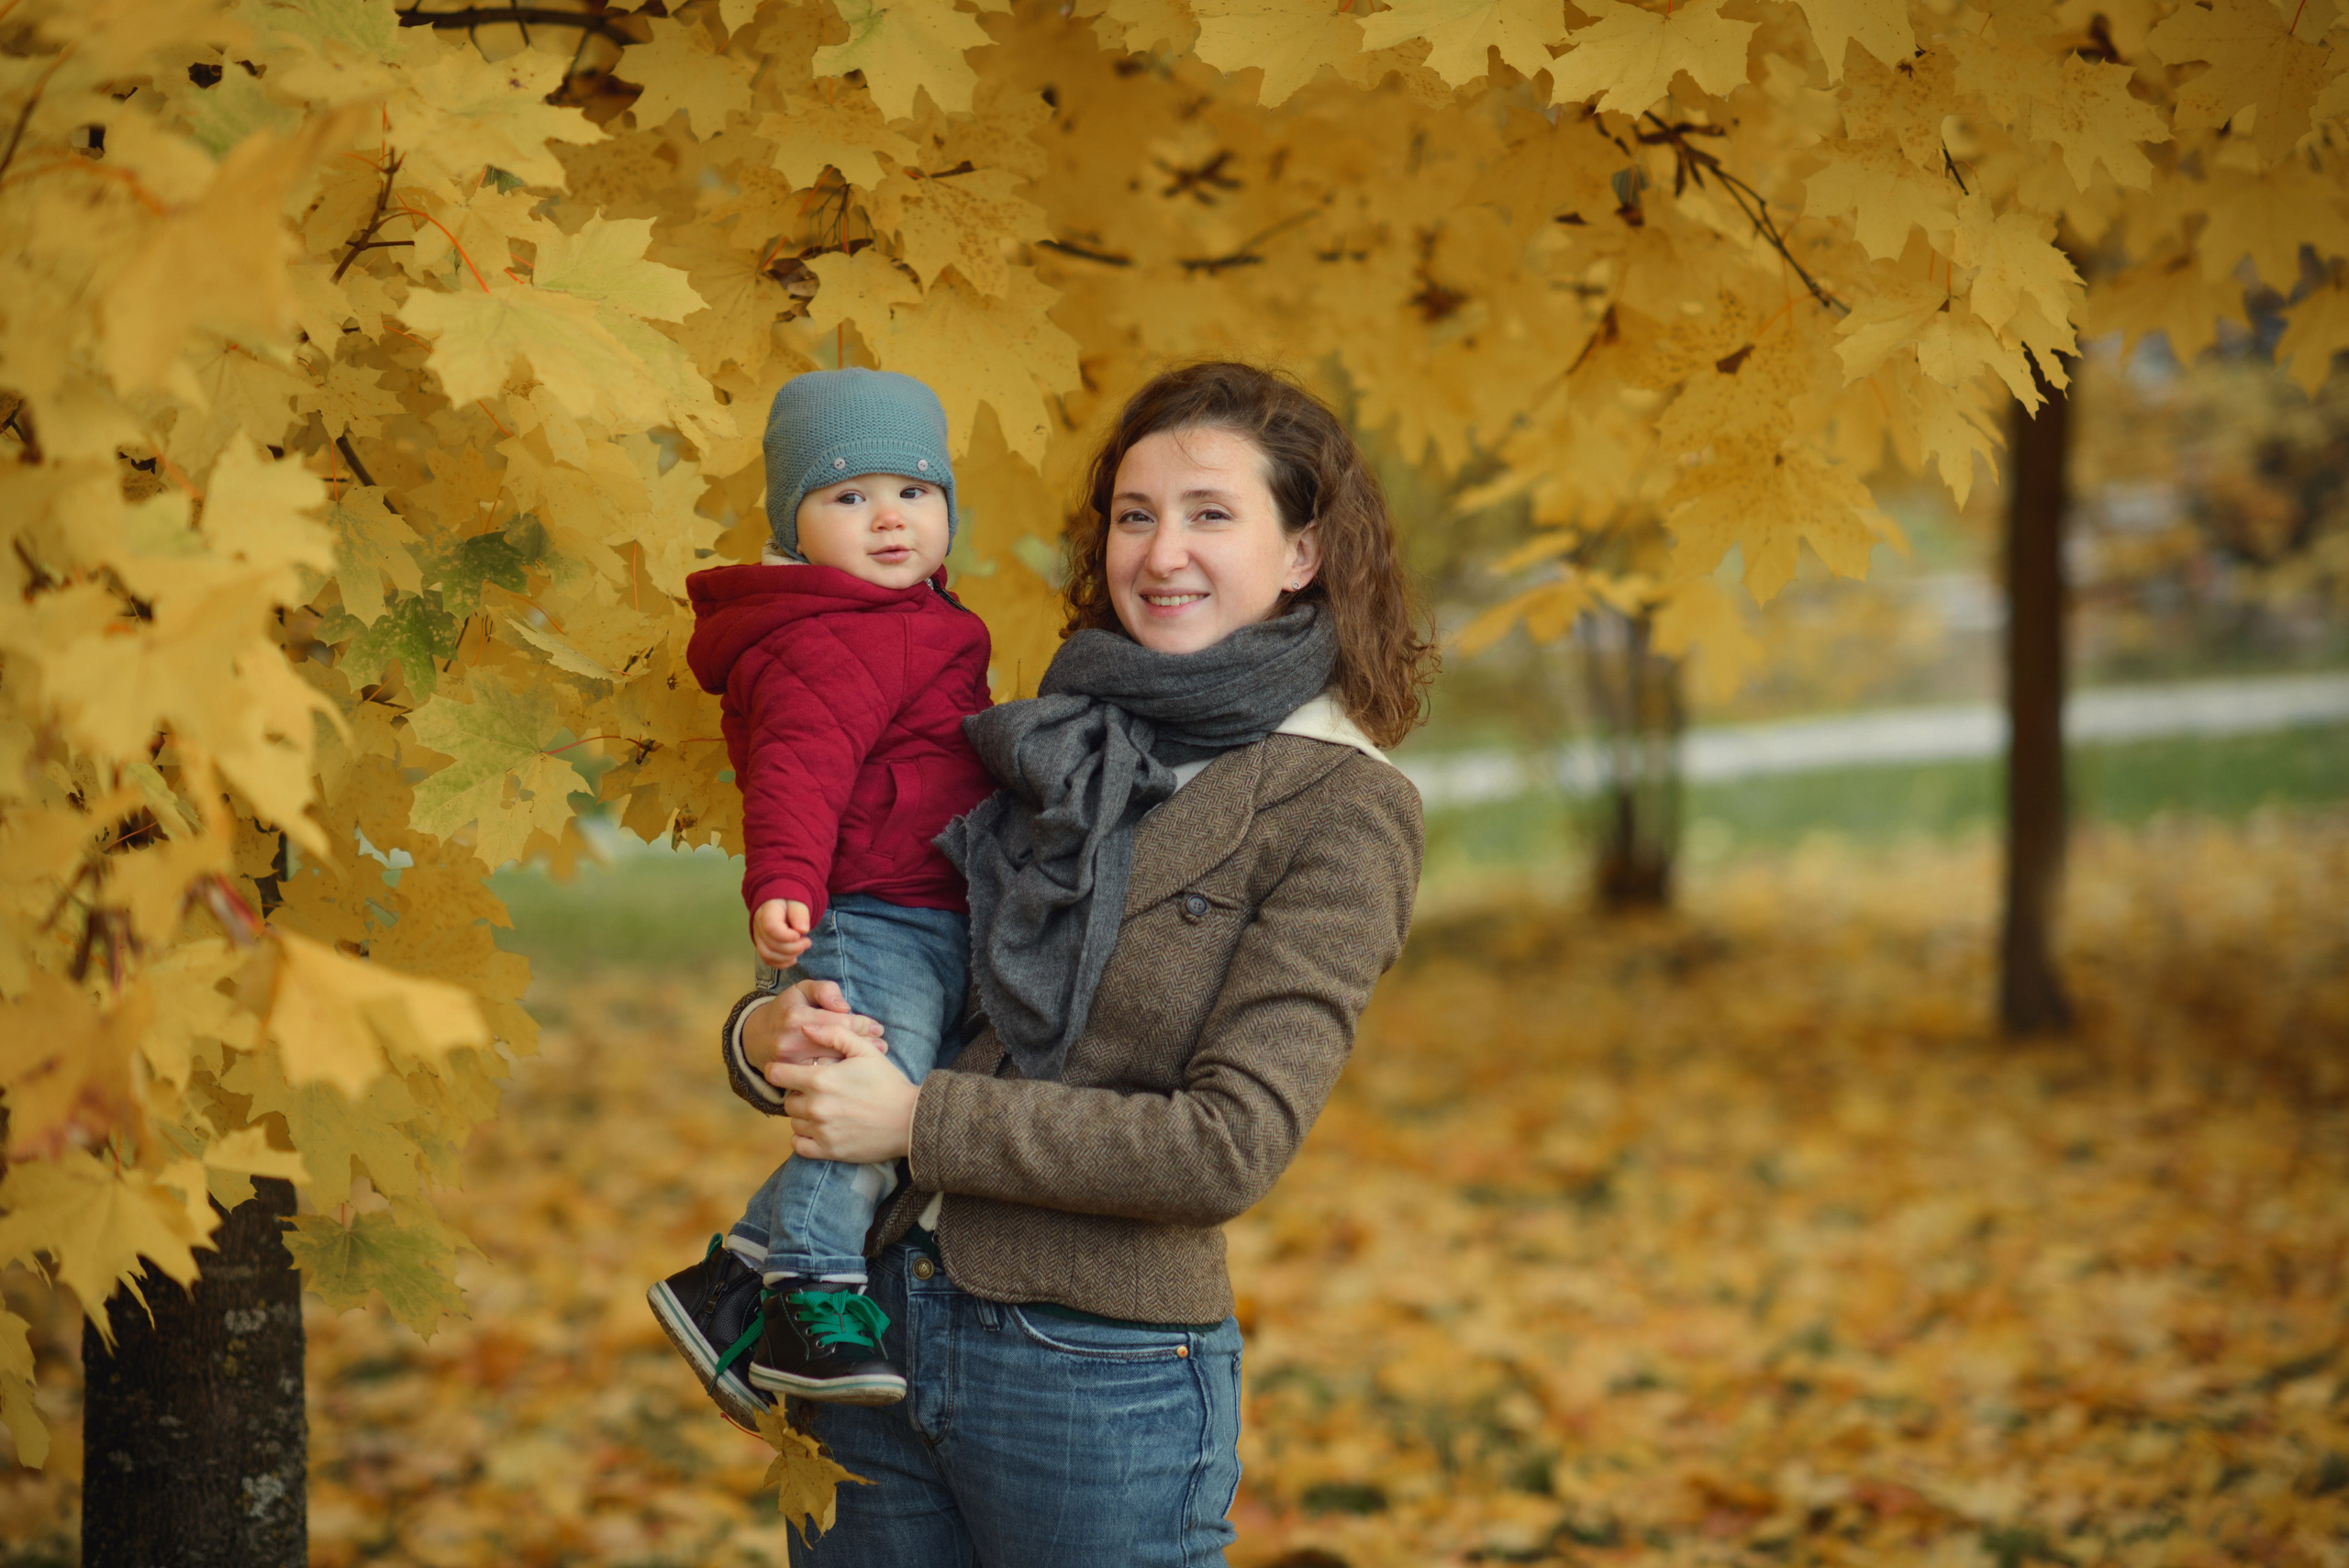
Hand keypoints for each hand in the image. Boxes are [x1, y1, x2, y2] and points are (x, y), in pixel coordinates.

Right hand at [742, 979, 886, 1071]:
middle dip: (864, 1045)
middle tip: (882, 1045)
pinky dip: (839, 1076)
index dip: (863, 1025)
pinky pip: (818, 1081)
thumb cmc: (786, 1010)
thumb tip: (844, 1006)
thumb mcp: (802, 990)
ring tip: (874, 1058)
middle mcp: (792, 1042)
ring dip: (855, 1063)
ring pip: (830, 1066)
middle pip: (838, 1046)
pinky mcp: (789, 1081)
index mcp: (797, 1017)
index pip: (839, 1022)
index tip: (878, 1029)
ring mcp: (790, 1065)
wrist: (755, 1038)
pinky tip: (855, 1072)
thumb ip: (825, 990)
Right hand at [753, 898, 811, 967]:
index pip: (771, 928)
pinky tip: (793, 958)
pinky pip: (767, 960)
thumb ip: (800, 914)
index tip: (800, 934)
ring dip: (788, 957)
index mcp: (767, 911)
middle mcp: (758, 925)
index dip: (787, 936)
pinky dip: (781, 963)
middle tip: (807, 942)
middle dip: (793, 948)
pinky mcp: (761, 945)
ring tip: (801, 949)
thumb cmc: (790, 903)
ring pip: (768, 955)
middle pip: (771, 944)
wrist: (780, 904)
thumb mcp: (798, 902)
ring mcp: (758, 937)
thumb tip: (802, 930)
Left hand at [767, 1030, 918, 1163]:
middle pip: (787, 1100)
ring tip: (826, 1110)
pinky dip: (804, 1138)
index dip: (779, 1071)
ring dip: (803, 1116)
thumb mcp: (865, 1050)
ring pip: (793, 1122)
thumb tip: (805, 1027)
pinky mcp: (828, 1150)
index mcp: (820, 1080)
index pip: (777, 1074)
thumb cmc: (888, 1082)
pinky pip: (798, 1145)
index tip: (788, 1073)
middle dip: (799, 1094)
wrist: (909, 1120)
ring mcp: (821, 1131)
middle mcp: (816, 1106)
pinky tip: (819, 1130)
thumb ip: (833, 1034)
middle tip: (820, 1092)